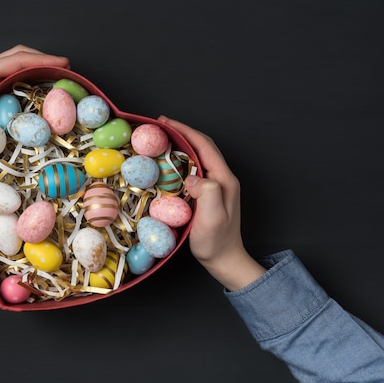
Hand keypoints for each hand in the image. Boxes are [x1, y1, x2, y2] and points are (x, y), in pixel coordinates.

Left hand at [0, 45, 69, 178]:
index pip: (15, 60)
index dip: (39, 59)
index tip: (61, 63)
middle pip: (21, 58)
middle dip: (44, 60)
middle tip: (66, 67)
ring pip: (23, 70)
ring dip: (42, 70)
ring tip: (61, 77)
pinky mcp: (0, 98)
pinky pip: (22, 85)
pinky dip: (37, 84)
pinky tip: (48, 95)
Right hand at [158, 116, 264, 290]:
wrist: (224, 260)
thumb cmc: (216, 242)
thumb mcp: (212, 218)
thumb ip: (207, 192)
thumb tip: (191, 176)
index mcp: (224, 179)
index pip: (204, 146)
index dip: (185, 131)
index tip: (166, 122)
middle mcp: (221, 178)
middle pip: (202, 146)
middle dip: (181, 133)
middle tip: (159, 127)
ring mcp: (215, 186)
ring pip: (197, 157)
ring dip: (180, 145)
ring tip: (161, 140)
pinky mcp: (208, 194)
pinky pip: (193, 170)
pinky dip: (179, 161)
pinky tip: (167, 164)